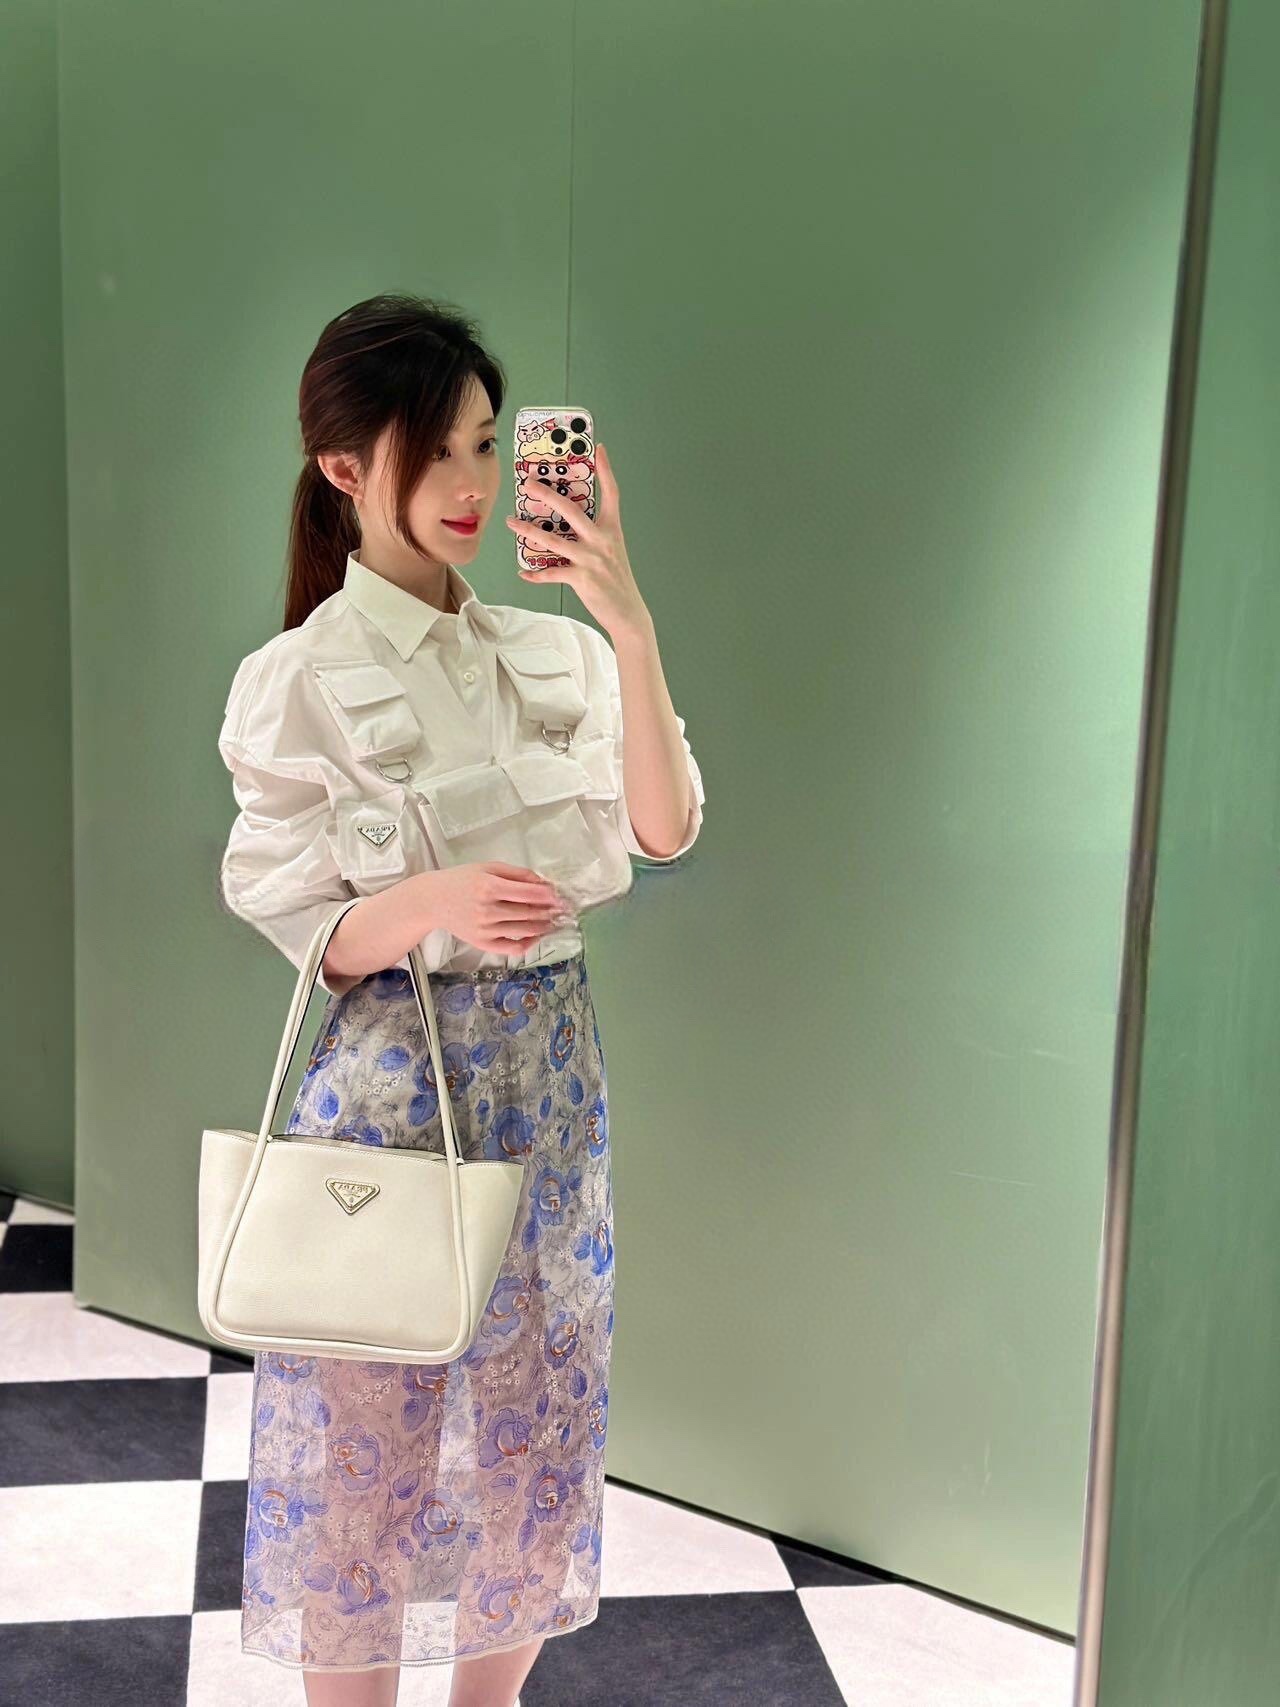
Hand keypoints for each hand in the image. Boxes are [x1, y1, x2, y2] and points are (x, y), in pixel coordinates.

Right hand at [424, 863, 574, 955]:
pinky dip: (528, 943)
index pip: (528, 893)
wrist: (433, 901)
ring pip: (524, 930)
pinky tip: (537, 935)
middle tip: (563, 909)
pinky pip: (512, 948)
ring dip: (544, 926)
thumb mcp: (488, 867)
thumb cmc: (462, 880)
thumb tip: (543, 882)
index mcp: (489, 887)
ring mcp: (485, 929)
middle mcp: (488, 910)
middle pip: (529, 913)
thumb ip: (517, 874)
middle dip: (550, 911)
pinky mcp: (482, 943)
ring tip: (555, 921)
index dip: (549, 895)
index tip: (560, 896)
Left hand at [504, 442, 651, 639]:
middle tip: (528, 483)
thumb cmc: (616, 581)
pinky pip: (551, 573)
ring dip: (527, 530)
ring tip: (510, 522)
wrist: (627, 612)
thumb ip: (594, 535)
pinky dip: (535, 574)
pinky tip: (523, 571)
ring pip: (552, 540)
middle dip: (547, 494)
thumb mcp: (612, 551)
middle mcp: (601, 540)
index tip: (600, 449)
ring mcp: (591, 559)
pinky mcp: (581, 578)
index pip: (612, 493)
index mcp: (612, 530)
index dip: (606, 470)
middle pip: (571, 509)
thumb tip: (568, 525)